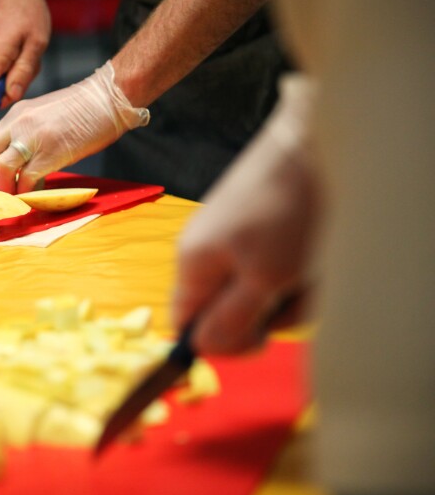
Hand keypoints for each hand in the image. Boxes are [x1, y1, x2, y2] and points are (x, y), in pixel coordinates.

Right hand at [0, 0, 50, 104]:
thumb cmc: (29, 11)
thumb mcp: (36, 44)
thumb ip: (23, 72)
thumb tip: (11, 95)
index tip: (15, 88)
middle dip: (13, 81)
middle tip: (30, 59)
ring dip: (14, 69)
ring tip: (26, 47)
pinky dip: (9, 60)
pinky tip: (18, 43)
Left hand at [0, 61, 149, 193]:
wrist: (108, 98)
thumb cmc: (84, 109)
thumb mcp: (44, 114)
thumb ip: (27, 132)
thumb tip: (20, 160)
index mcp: (17, 113)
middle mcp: (19, 123)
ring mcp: (34, 137)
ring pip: (3, 169)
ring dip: (6, 189)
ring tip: (17, 196)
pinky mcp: (51, 153)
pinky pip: (27, 179)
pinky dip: (27, 192)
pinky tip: (35, 194)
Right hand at [172, 75, 319, 354]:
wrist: (309, 145)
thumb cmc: (286, 212)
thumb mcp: (263, 280)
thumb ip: (230, 321)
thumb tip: (200, 349)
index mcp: (192, 265)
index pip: (185, 325)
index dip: (219, 343)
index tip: (259, 338)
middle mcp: (203, 253)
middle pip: (226, 311)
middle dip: (265, 313)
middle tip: (292, 292)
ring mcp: (229, 239)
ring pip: (254, 291)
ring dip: (288, 291)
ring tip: (307, 265)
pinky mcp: (253, 228)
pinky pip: (270, 268)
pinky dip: (294, 269)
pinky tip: (309, 252)